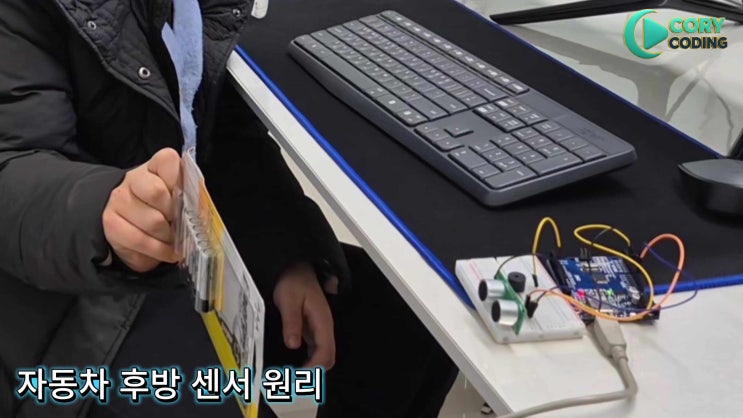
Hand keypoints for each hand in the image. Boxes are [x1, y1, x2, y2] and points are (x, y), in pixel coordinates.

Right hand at [102, 148, 181, 272]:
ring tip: (174, 239)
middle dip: (175, 214)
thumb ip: (188, 197)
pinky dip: (159, 250)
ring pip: (152, 221)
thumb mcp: (179, 199)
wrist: (133, 224)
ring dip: (169, 236)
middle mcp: (133, 178)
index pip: (167, 161)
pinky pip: (140, 240)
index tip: (186, 198)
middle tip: (181, 224)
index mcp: (154, 166)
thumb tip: (199, 212)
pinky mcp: (112, 223)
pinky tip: (167, 251)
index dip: (180, 181)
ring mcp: (119, 200)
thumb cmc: (165, 209)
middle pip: (157, 192)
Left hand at [273, 263, 335, 369]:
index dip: (314, 367)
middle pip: (328, 358)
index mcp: (322, 321)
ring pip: (323, 355)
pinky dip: (309, 361)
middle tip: (294, 382)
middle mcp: (324, 328)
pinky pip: (316, 350)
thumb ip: (291, 322)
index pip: (325, 351)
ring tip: (293, 378)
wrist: (297, 269)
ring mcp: (319, 329)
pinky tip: (296, 366)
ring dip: (312, 369)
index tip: (299, 378)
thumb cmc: (294, 282)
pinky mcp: (313, 330)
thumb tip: (293, 344)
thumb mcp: (288, 300)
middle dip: (314, 373)